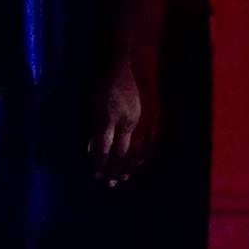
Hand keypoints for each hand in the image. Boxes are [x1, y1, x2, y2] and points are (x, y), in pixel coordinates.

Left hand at [90, 44, 161, 187]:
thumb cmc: (110, 81)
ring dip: (130, 167)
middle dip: (115, 171)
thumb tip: (92, 147)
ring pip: (138, 152)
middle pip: (121, 154)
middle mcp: (129, 124)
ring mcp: (145, 123)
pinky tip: (140, 163)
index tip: (96, 175)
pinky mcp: (156, 119)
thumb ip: (93, 126)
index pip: (104, 149)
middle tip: (110, 184)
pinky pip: (152, 143)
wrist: (137, 63)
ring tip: (123, 178)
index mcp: (111, 119)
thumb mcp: (94, 102)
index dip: (100, 164)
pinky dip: (146, 155)